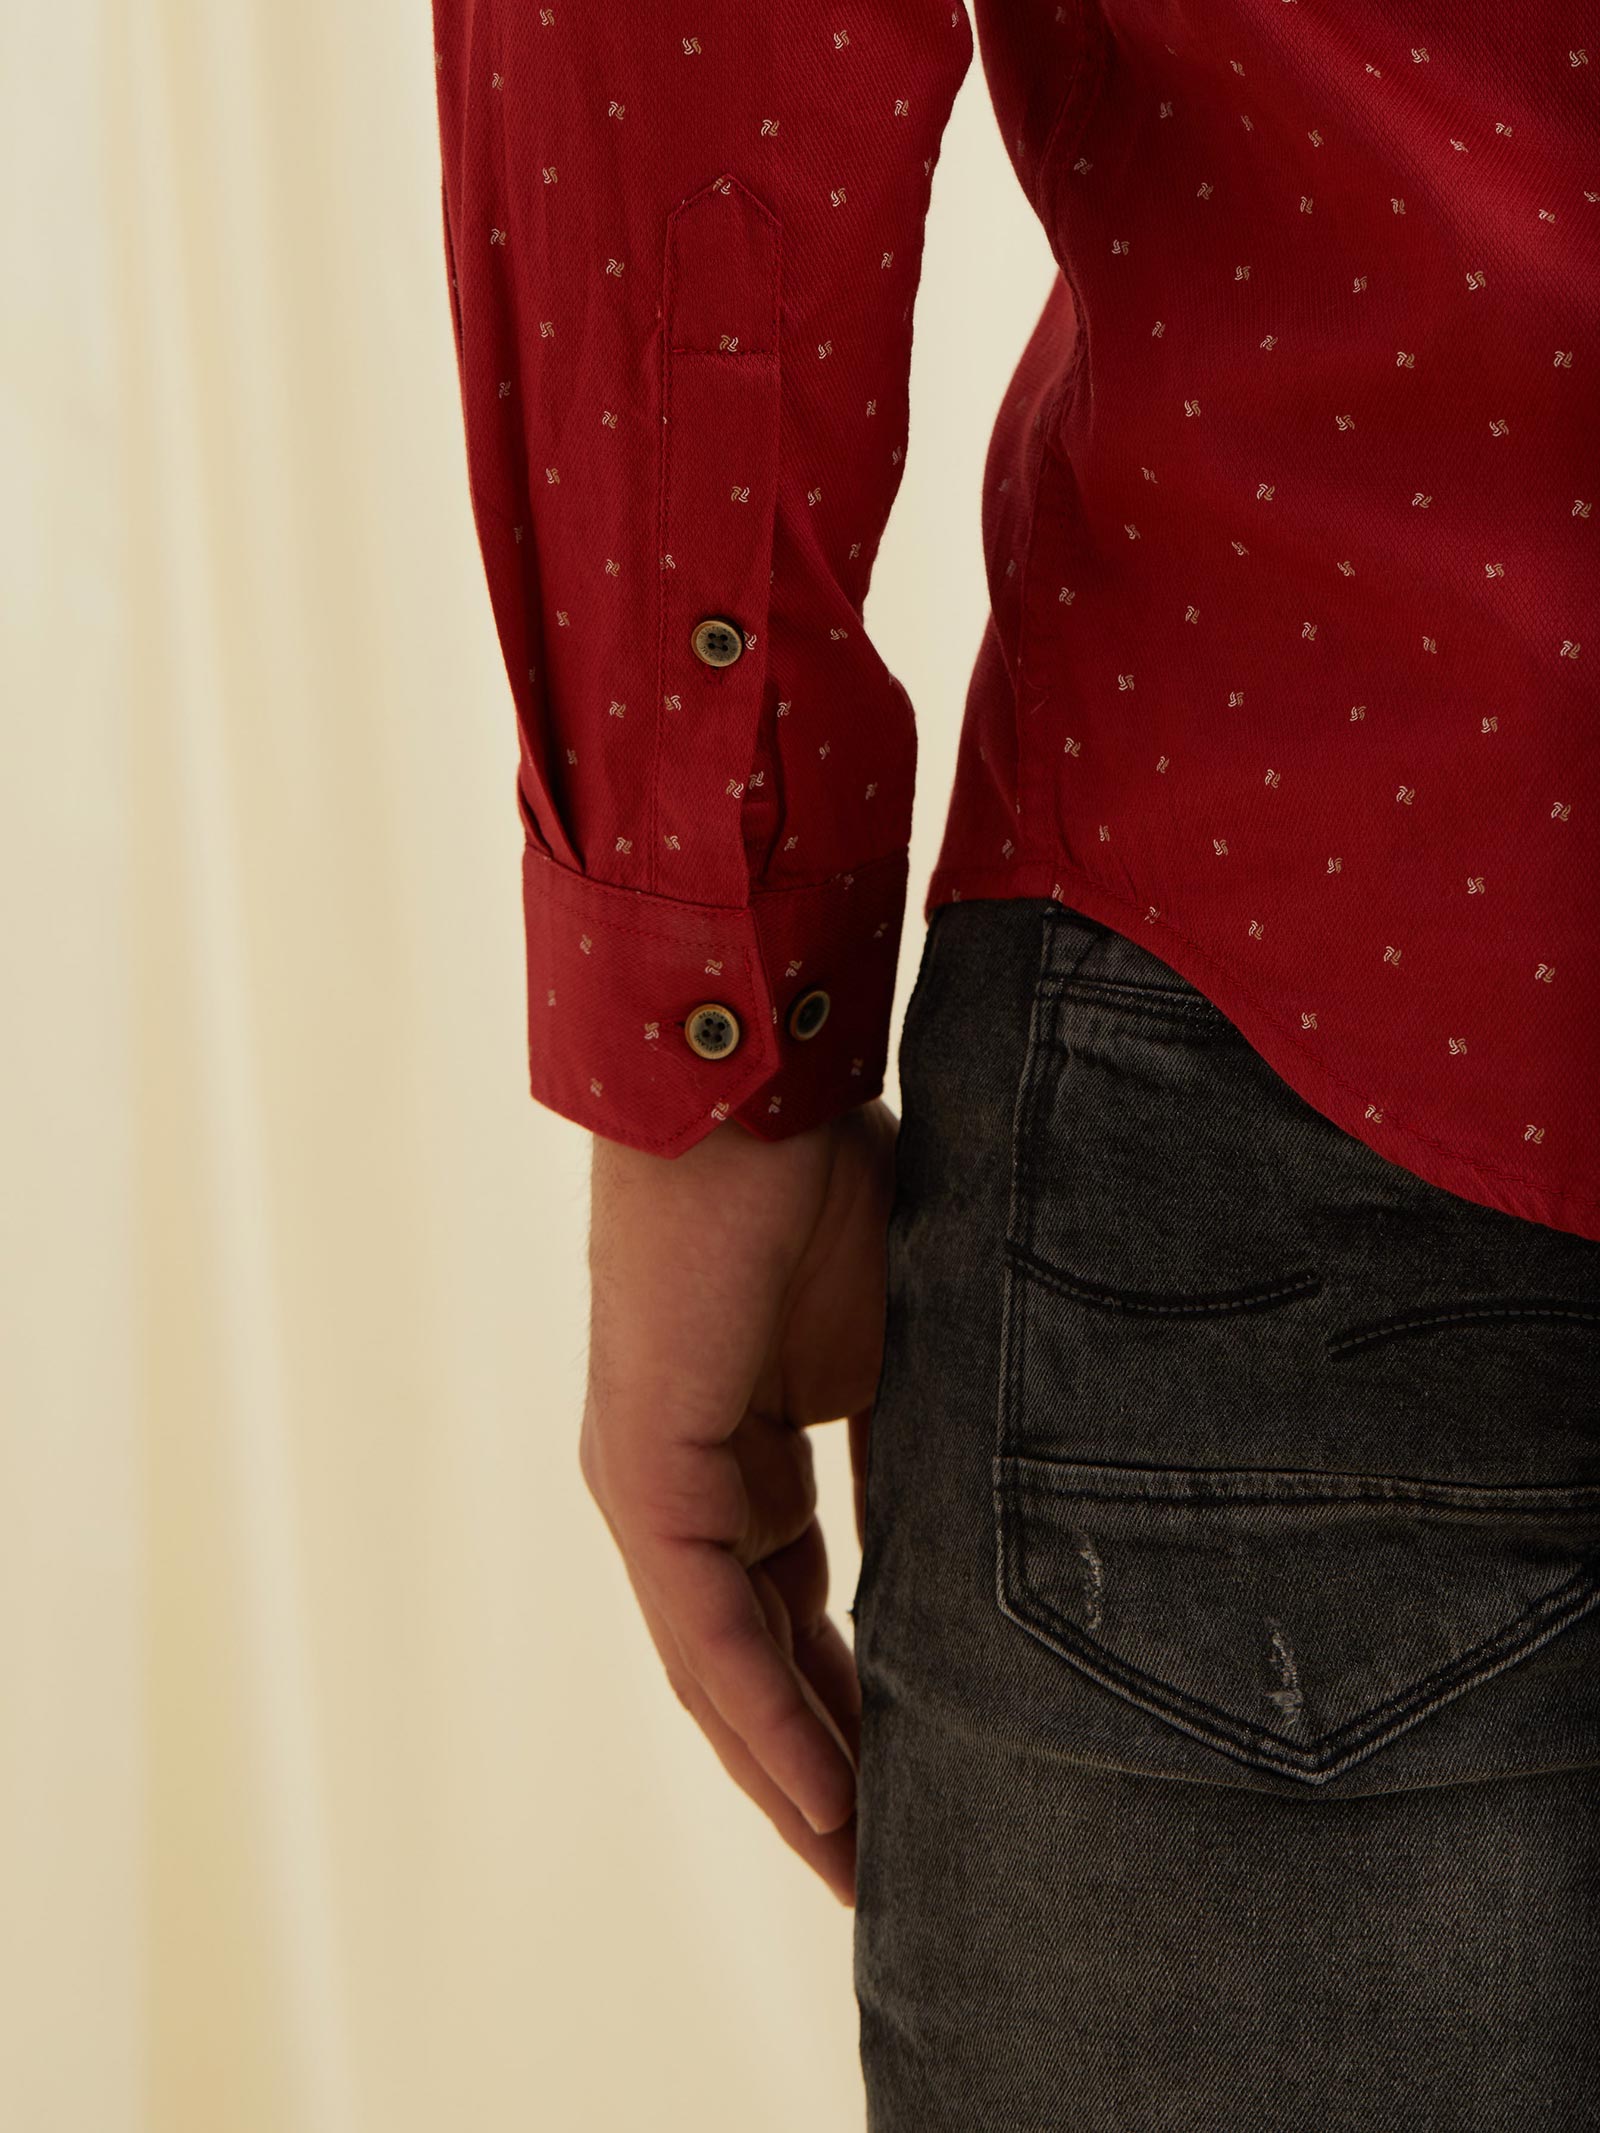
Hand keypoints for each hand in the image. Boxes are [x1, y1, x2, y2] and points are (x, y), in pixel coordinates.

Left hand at [579, 1097, 898, 1905]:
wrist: (751, 1099)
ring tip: (861, 1872)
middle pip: (754, 1663)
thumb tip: (994, 1517)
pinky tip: (821, 1794)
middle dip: (822, 1768)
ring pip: (723, 1671)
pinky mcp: (645, 1476)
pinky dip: (765, 1716)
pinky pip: (707, 1628)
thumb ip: (921, 1437)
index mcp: (742, 1458)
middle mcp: (688, 1490)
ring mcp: (657, 1488)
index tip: (921, 1789)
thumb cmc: (828, 1188)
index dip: (852, 1706)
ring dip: (792, 1774)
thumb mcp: (900, 1345)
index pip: (794, 1615)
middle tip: (891, 1871)